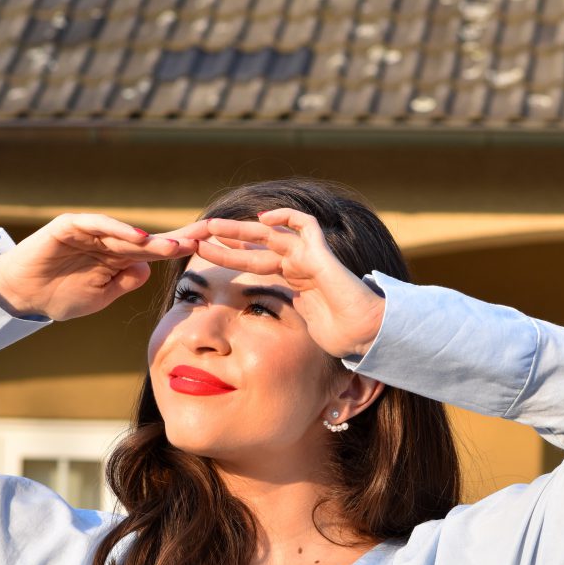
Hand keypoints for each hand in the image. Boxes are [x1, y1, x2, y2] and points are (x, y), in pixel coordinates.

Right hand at [0, 213, 210, 321]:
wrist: (21, 296)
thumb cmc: (59, 297)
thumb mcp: (100, 297)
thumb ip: (124, 282)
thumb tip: (147, 269)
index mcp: (118, 259)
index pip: (154, 252)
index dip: (179, 250)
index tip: (208, 251)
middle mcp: (108, 242)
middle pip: (149, 238)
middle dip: (178, 237)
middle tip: (210, 235)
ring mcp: (90, 231)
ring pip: (128, 233)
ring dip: (154, 238)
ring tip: (180, 243)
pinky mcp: (70, 226)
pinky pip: (98, 225)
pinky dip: (119, 230)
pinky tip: (141, 238)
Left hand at [197, 210, 384, 358]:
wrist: (364, 336)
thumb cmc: (340, 339)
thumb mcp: (299, 332)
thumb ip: (282, 326)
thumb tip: (255, 348)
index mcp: (293, 284)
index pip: (255, 266)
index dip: (231, 260)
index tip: (204, 259)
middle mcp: (299, 267)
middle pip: (256, 248)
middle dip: (227, 242)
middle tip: (199, 237)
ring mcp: (310, 258)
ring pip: (271, 233)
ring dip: (240, 229)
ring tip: (213, 226)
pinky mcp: (322, 253)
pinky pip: (304, 223)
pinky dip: (285, 216)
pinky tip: (263, 219)